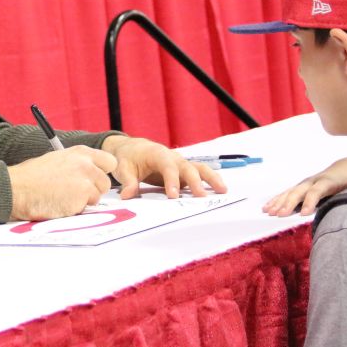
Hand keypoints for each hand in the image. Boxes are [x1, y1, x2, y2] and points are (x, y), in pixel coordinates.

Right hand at [7, 146, 117, 219]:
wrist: (17, 188)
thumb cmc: (31, 177)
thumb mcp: (57, 160)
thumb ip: (76, 165)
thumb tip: (88, 176)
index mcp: (80, 152)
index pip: (109, 162)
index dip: (101, 173)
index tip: (92, 180)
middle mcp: (86, 163)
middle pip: (105, 183)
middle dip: (93, 191)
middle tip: (74, 193)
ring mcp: (85, 180)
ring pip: (97, 197)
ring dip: (84, 201)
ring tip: (63, 198)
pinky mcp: (82, 196)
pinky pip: (86, 208)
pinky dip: (75, 209)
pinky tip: (60, 204)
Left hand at [101, 135, 225, 198]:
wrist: (133, 148)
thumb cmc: (128, 157)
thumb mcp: (123, 168)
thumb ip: (127, 181)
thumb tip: (127, 195)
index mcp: (157, 154)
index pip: (167, 166)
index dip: (171, 180)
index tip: (173, 196)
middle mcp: (173, 157)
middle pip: (187, 167)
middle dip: (195, 182)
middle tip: (201, 198)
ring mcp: (180, 164)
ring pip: (199, 168)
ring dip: (211, 178)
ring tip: (223, 190)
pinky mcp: (184, 171)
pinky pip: (199, 174)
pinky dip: (210, 180)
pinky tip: (220, 191)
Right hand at [262, 150, 346, 216]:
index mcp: (329, 182)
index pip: (317, 191)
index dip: (310, 202)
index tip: (303, 214)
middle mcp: (314, 181)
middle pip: (299, 192)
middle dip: (288, 203)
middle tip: (279, 215)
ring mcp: (306, 182)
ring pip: (290, 191)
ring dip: (279, 202)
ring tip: (268, 212)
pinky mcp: (302, 185)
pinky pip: (287, 192)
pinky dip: (277, 199)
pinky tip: (268, 206)